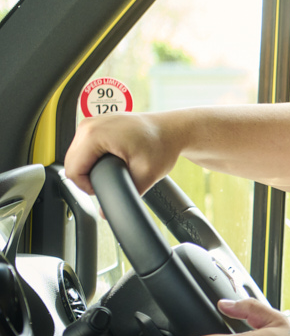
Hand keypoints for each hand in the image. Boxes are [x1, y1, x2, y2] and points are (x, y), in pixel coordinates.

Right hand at [65, 112, 182, 194]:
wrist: (172, 129)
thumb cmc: (162, 145)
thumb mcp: (146, 175)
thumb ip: (126, 195)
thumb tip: (106, 214)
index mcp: (94, 134)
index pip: (72, 170)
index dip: (87, 186)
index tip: (106, 187)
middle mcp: (88, 125)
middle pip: (71, 163)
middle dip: (88, 178)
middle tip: (113, 180)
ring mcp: (91, 122)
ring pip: (75, 155)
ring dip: (90, 167)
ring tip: (114, 170)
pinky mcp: (96, 124)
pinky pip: (83, 147)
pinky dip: (93, 157)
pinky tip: (110, 160)